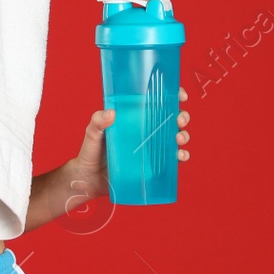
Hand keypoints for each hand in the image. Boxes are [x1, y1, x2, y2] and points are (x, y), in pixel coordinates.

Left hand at [75, 86, 192, 191]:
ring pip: (175, 137)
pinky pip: (172, 160)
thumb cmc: (90, 152)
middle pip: (171, 118)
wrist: (90, 179)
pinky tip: (180, 156)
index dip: (172, 95)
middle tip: (179, 120)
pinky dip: (181, 156)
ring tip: (179, 139)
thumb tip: (111, 113)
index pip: (156, 101)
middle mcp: (146, 130)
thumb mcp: (92, 133)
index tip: (180, 95)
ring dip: (183, 135)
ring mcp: (151, 147)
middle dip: (182, 116)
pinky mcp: (153, 165)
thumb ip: (97, 122)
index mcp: (134, 117)